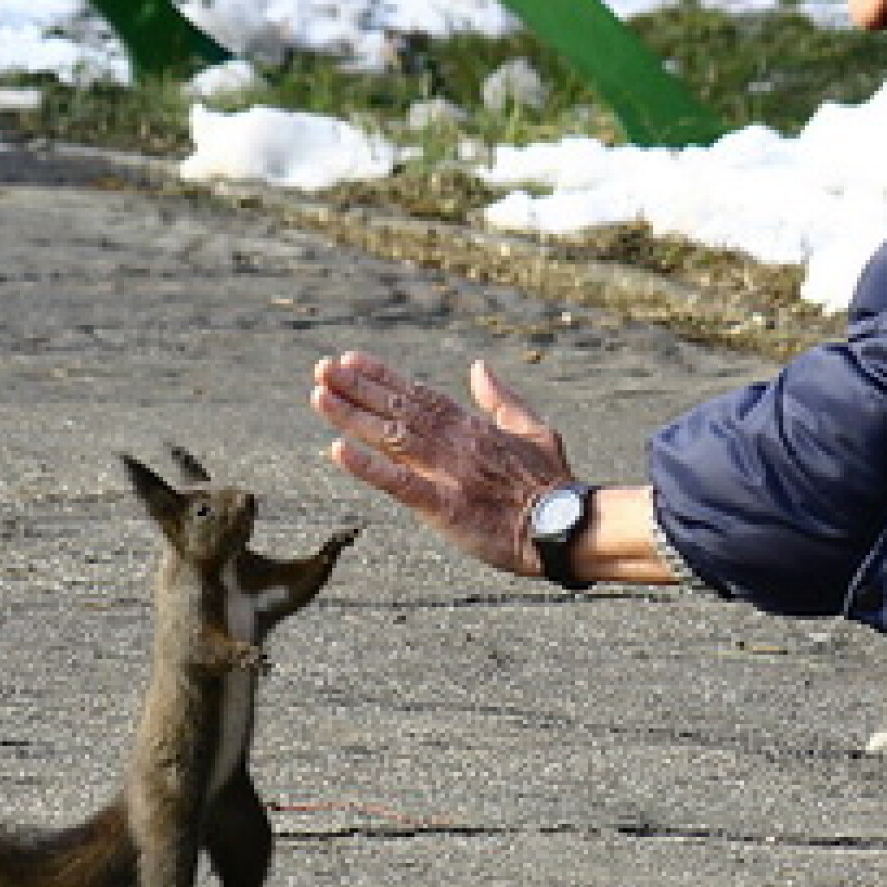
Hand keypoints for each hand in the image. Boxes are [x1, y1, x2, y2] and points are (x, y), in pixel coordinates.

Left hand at [310, 350, 570, 577]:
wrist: (566, 527)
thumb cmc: (554, 484)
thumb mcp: (534, 430)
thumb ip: (502, 399)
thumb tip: (478, 366)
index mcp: (474, 427)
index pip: (420, 395)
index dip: (382, 377)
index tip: (350, 359)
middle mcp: (455, 444)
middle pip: (398, 410)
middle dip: (357, 389)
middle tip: (321, 368)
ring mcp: (448, 473)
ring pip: (392, 438)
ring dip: (352, 417)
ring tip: (319, 396)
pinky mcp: (445, 506)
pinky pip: (400, 484)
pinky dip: (369, 467)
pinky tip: (338, 451)